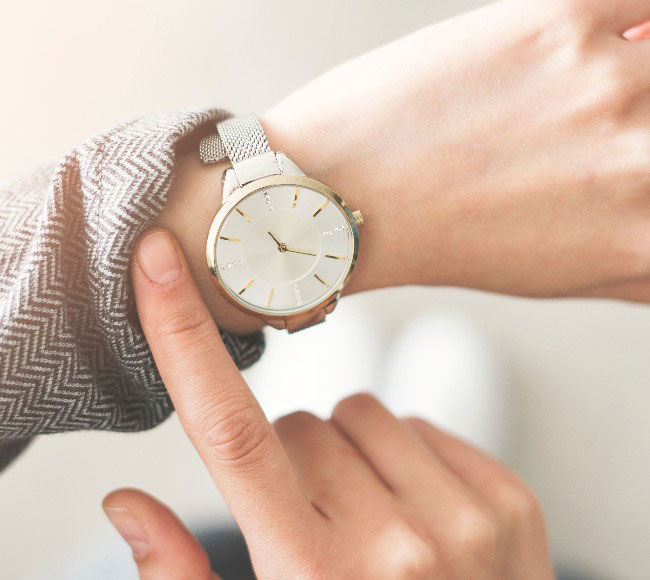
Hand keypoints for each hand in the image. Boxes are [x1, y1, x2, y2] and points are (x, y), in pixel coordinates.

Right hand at [102, 228, 552, 578]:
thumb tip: (123, 501)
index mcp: (310, 576)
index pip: (230, 432)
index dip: (184, 338)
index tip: (159, 261)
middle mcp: (392, 545)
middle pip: (298, 423)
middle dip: (288, 459)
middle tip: (307, 524)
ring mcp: (462, 520)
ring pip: (359, 411)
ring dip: (346, 451)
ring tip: (362, 521)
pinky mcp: (507, 502)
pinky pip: (419, 424)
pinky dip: (402, 457)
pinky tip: (411, 515)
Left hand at [262, 0, 649, 300]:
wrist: (345, 194)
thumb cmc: (442, 240)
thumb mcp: (561, 273)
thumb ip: (644, 261)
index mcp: (647, 239)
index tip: (637, 163)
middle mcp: (643, 163)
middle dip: (642, 134)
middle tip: (613, 135)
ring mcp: (606, 85)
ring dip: (633, 81)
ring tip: (578, 103)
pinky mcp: (558, 23)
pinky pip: (640, 5)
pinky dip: (632, 24)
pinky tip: (598, 47)